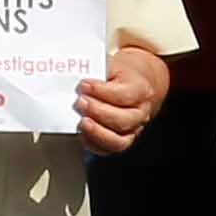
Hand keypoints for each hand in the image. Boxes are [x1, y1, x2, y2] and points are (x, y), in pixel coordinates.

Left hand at [78, 40, 173, 155]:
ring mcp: (133, 130)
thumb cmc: (122, 76)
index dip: (101, 91)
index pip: (123, 95)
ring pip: (118, 140)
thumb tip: (75, 76)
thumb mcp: (114, 65)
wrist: (137, 85)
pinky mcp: (122, 140)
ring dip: (96, 132)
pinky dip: (94, 144)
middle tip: (79, 103)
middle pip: (122, 119)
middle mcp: (140, 113)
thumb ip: (98, 70)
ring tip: (81, 122)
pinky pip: (109, 149)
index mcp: (141, 90)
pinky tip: (82, 133)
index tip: (83, 85)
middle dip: (98, 112)